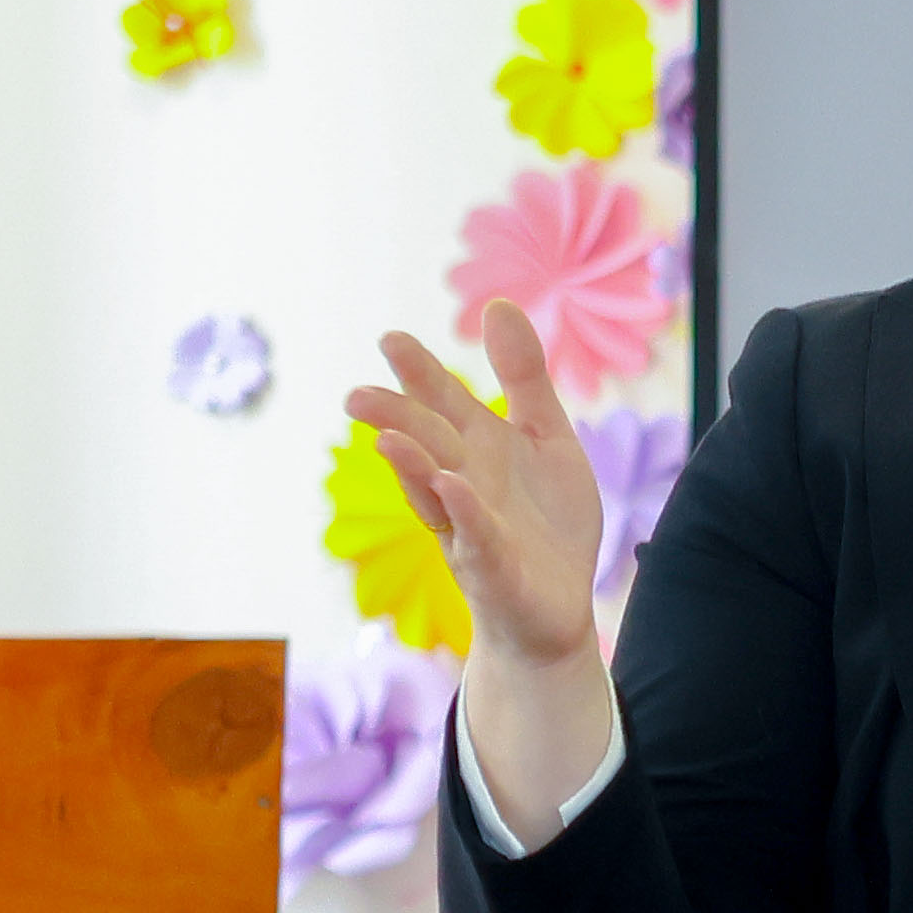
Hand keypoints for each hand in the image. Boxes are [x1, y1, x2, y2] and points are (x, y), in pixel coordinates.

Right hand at [341, 299, 606, 668]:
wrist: (556, 609)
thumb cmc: (544, 523)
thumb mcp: (545, 438)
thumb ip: (523, 376)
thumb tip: (495, 303)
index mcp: (475, 449)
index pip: (441, 404)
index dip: (419, 374)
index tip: (392, 340)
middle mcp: (462, 484)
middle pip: (425, 445)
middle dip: (394, 421)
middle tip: (357, 397)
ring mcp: (472, 529)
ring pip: (434, 494)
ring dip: (410, 469)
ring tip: (387, 442)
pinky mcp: (494, 571)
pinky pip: (476, 539)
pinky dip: (464, 514)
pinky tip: (452, 488)